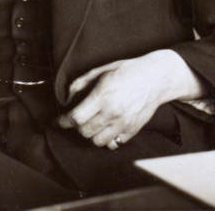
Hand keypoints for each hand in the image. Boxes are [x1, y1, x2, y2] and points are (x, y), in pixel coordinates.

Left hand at [57, 49, 206, 149]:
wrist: (155, 78)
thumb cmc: (127, 71)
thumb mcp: (100, 70)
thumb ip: (81, 83)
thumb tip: (68, 96)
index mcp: (102, 97)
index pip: (76, 118)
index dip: (64, 121)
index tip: (59, 121)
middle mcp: (113, 113)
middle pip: (85, 132)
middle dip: (76, 127)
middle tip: (76, 120)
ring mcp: (124, 123)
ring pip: (98, 141)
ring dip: (91, 135)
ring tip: (91, 125)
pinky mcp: (133, 130)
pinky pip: (114, 144)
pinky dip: (107, 140)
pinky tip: (105, 129)